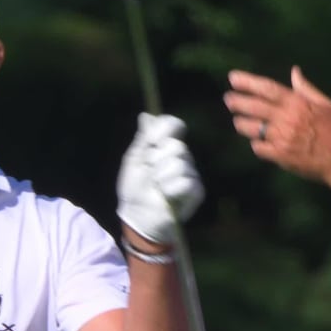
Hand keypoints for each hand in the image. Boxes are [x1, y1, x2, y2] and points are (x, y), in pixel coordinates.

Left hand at [116, 113, 203, 244]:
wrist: (137, 214)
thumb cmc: (134, 187)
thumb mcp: (134, 160)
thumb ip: (142, 139)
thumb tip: (145, 116)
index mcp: (165, 146)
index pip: (174, 125)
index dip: (165, 128)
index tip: (152, 139)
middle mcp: (181, 156)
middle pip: (176, 146)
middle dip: (156, 160)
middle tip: (149, 172)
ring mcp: (191, 173)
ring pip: (180, 164)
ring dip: (161, 177)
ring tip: (156, 187)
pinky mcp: (197, 190)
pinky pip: (186, 182)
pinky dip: (170, 189)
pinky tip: (166, 196)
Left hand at [224, 66, 330, 195]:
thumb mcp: (325, 104)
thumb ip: (306, 88)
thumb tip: (294, 71)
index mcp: (297, 104)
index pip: (266, 88)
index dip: (247, 82)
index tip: (233, 78)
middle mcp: (287, 119)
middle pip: (253, 107)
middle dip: (237, 101)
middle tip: (228, 98)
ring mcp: (282, 138)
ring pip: (251, 128)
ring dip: (241, 123)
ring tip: (238, 120)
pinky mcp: (280, 156)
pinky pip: (259, 148)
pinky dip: (256, 144)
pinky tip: (256, 142)